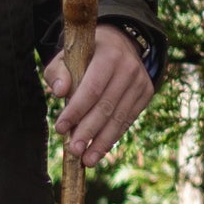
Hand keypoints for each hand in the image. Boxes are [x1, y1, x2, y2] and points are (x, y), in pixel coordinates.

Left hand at [46, 23, 152, 168]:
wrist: (119, 43)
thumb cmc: (85, 54)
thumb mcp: (67, 56)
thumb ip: (58, 72)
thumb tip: (59, 92)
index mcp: (109, 55)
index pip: (92, 88)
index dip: (76, 111)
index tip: (60, 129)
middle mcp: (129, 68)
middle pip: (106, 106)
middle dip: (89, 131)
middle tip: (74, 151)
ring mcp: (140, 82)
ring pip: (120, 117)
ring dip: (102, 142)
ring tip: (87, 160)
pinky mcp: (146, 93)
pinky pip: (128, 119)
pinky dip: (113, 136)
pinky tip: (100, 151)